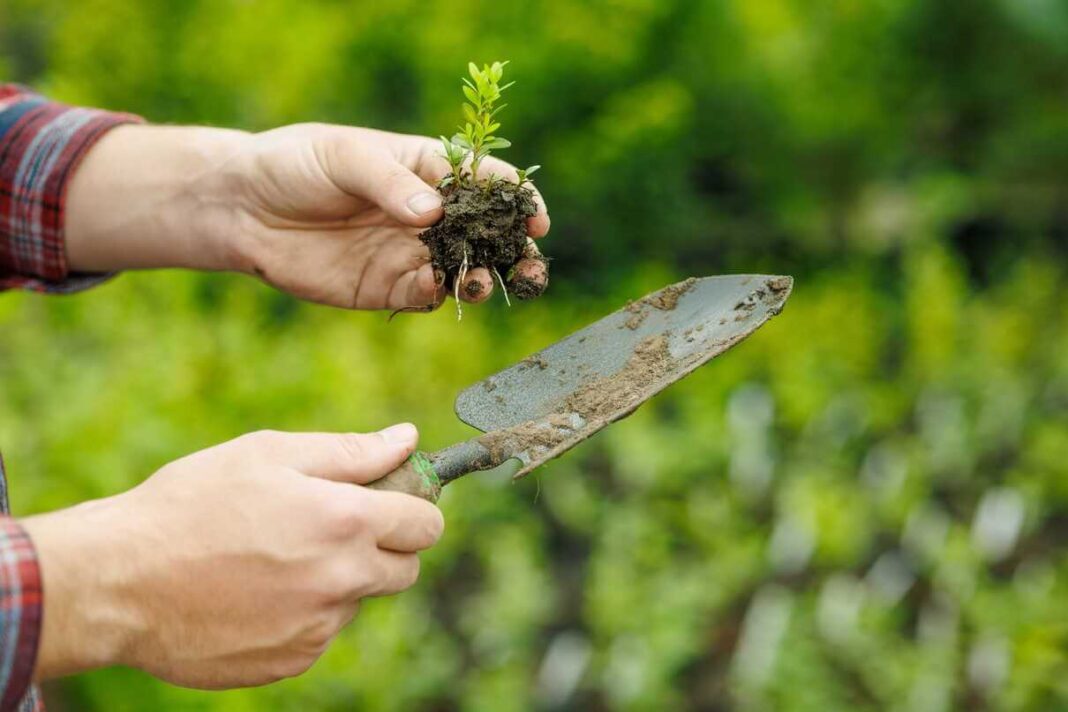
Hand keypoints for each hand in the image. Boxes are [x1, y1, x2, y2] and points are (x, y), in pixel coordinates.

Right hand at [22, 424, 442, 687]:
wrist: (119, 581)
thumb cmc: (191, 503)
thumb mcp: (269, 454)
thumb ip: (350, 451)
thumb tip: (406, 438)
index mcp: (345, 521)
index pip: (425, 524)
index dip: (414, 508)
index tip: (392, 502)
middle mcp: (341, 579)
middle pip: (405, 569)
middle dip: (383, 547)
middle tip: (330, 528)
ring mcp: (317, 627)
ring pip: (356, 600)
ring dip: (335, 581)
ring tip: (270, 558)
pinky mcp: (291, 660)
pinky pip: (319, 632)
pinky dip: (301, 613)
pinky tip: (253, 593)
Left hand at [66, 123, 550, 309]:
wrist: (244, 209)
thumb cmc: (295, 164)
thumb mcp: (343, 157)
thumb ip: (390, 184)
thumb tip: (433, 213)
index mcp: (426, 169)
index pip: (482, 181)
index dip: (514, 198)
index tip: (534, 217)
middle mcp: (427, 214)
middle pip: (485, 233)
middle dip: (513, 248)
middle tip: (531, 264)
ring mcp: (410, 252)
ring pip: (463, 269)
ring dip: (483, 277)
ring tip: (484, 281)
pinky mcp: (388, 288)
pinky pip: (427, 295)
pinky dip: (443, 295)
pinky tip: (445, 289)